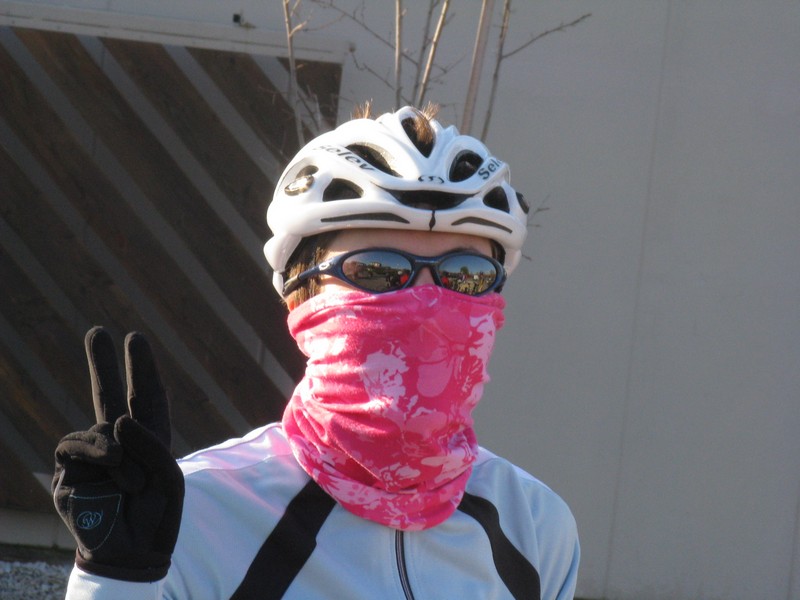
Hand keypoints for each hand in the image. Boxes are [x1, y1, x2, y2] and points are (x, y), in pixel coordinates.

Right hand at [53, 326, 183, 581]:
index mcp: (150, 441)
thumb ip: (149, 442)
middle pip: (109, 396)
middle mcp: (120, 444)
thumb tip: (116, 419)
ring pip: (98, 427)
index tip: (134, 339)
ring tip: (131, 479)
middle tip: (97, 331)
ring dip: (117, 451)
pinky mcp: (68, 473)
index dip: (141, 370)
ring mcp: (92, 458)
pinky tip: (113, 469)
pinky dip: (98, 455)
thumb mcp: (169, 475)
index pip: (146, 398)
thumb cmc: (157, 515)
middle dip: (103, 363)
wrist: (132, 554)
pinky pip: (76, 446)